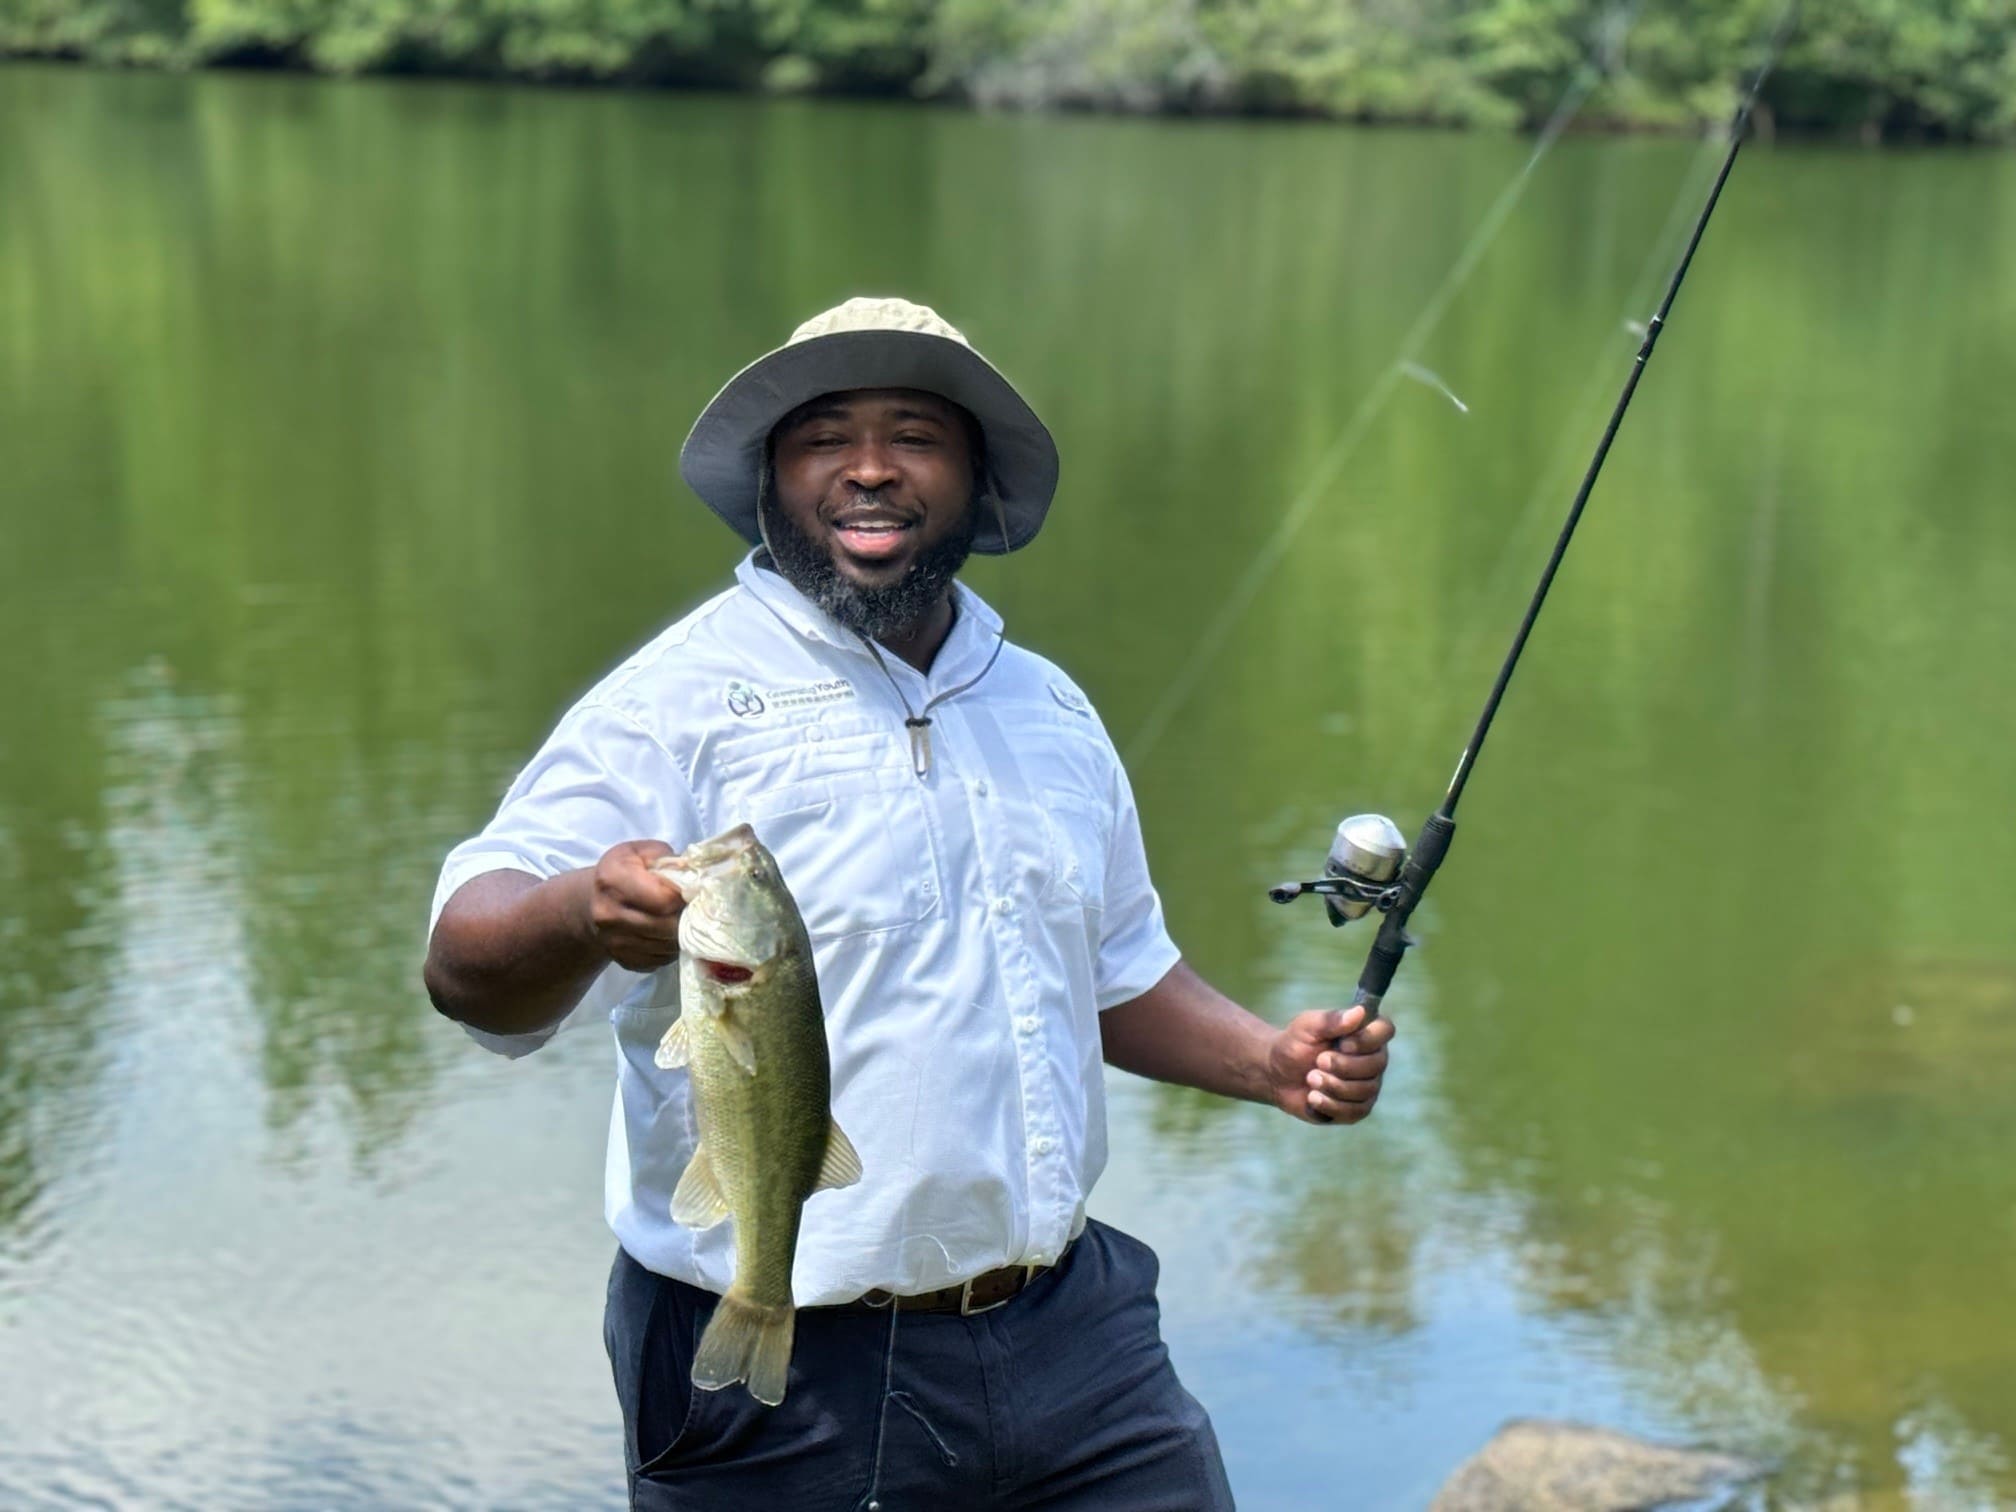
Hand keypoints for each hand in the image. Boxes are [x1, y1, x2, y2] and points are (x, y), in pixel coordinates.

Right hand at [584, 840, 685, 971]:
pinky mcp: (623, 961)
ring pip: (667, 946)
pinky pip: (660, 960)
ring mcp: (613, 942)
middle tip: (691, 907)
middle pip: (667, 926)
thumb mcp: (641, 852)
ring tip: (679, 918)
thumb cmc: (624, 871)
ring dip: (681, 934)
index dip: (685, 896)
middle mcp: (608, 914)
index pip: (663, 899)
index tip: (691, 890)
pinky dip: (670, 948)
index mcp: (612, 880)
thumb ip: (667, 859)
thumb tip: (693, 876)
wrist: (592, 902)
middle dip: (686, 917)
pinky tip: (667, 933)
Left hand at [1267, 1005, 1393, 1125]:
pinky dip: (1330, 1105)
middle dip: (1343, 1066)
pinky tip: (1312, 1097)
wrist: (1277, 1075)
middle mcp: (1372, 1059)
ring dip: (1333, 1085)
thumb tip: (1360, 1011)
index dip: (1368, 1038)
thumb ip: (1331, 1019)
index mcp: (1364, 1033)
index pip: (1385, 1030)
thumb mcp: (1307, 1027)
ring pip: (1365, 1090)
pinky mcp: (1356, 1109)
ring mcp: (1367, 1086)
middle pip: (1376, 1064)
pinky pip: (1354, 1112)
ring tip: (1310, 1078)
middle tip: (1318, 1061)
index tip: (1344, 1043)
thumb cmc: (1294, 1044)